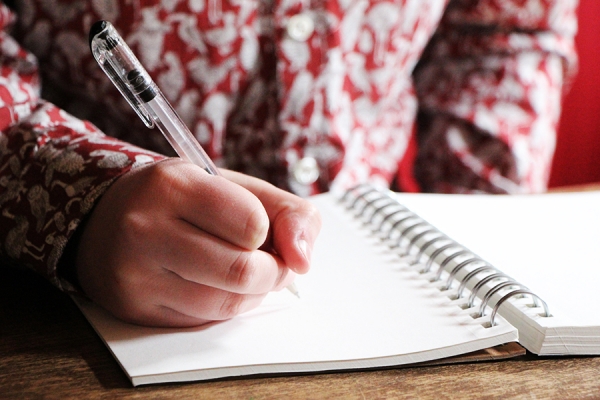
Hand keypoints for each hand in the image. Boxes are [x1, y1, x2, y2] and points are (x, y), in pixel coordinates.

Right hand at [75, 159, 320, 326]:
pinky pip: (202, 321)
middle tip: (268, 261)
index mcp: (174, 185)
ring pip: (225, 304)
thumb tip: (304, 260)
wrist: (107, 220)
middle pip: (242, 272)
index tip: (259, 228)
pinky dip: (223, 306)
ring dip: (251, 293)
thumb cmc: (181, 201)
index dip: (268, 231)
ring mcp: (136, 274)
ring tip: (244, 271)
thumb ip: (288, 213)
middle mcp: (146, 229)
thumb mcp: (235, 187)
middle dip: (271, 272)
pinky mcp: (136, 308)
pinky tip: (213, 285)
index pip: (252, 224)